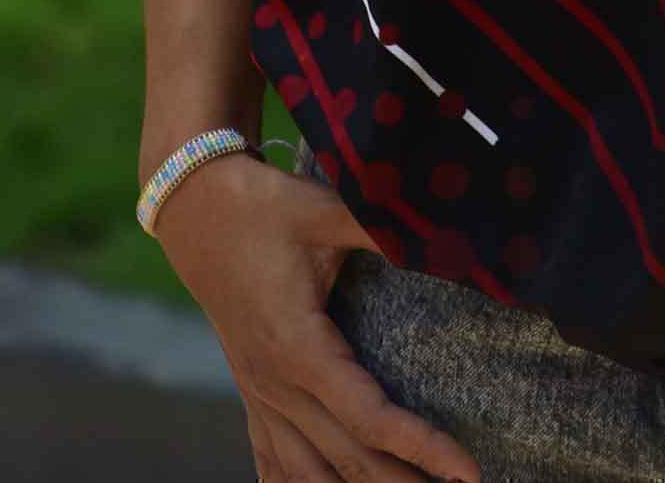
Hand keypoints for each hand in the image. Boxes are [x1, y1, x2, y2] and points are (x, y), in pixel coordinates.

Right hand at [152, 153, 480, 482]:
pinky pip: (272, 464)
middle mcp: (275, 386)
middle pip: (347, 460)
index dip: (423, 446)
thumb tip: (445, 237)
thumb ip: (382, 228)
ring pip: (309, 476)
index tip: (467, 470)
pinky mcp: (251, 394)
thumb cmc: (264, 208)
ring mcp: (259, 397)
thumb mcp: (324, 210)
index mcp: (298, 347)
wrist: (196, 210)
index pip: (370, 417)